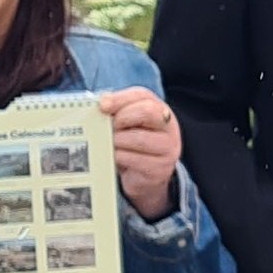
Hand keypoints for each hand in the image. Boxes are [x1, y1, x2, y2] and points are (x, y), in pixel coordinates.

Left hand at [99, 87, 182, 220]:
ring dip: (117, 140)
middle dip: (122, 118)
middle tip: (109, 127)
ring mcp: (168, 149)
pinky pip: (133, 159)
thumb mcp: (128, 122)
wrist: (145, 176)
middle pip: (147, 111)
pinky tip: (114, 156)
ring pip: (138, 138)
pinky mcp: (159, 169)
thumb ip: (118, 109)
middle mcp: (169, 128)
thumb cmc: (134, 143)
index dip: (120, 99)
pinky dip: (118, 156)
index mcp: (160, 110)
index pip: (142, 96)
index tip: (103, 105)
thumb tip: (103, 103)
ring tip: (110, 143)